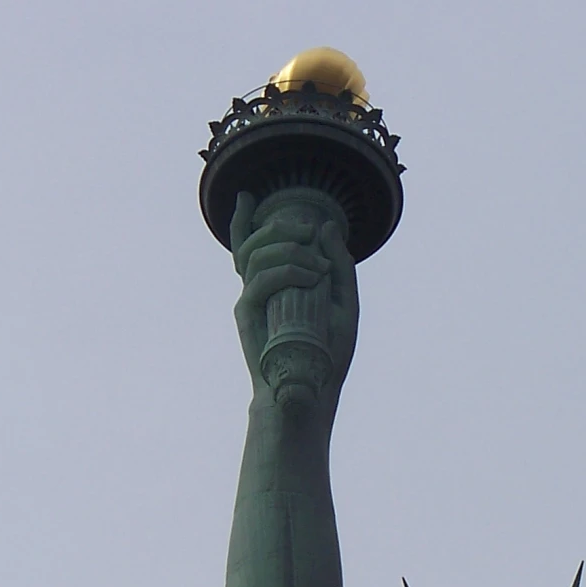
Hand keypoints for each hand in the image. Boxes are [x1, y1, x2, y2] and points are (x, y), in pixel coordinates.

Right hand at [229, 189, 357, 410]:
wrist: (313, 389)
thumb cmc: (328, 351)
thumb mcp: (344, 302)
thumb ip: (339, 266)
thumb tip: (327, 226)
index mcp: (275, 283)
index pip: (250, 245)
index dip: (242, 219)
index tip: (247, 197)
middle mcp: (258, 288)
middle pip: (253, 242)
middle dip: (280, 227)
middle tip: (308, 231)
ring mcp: (250, 300)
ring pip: (254, 255)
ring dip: (288, 250)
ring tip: (317, 266)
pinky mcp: (247, 315)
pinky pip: (258, 281)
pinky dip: (285, 272)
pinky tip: (310, 277)